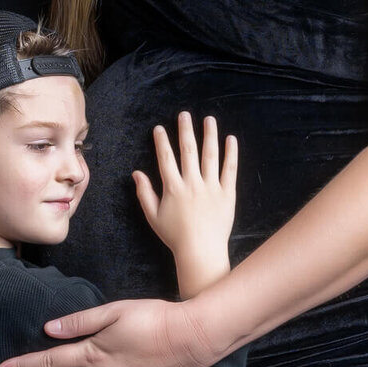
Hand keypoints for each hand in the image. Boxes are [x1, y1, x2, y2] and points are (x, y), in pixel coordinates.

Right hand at [133, 112, 236, 295]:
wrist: (200, 252)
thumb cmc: (175, 236)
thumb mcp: (153, 217)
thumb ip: (145, 193)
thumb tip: (136, 174)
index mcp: (173, 188)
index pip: (166, 158)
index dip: (162, 141)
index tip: (160, 128)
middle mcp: (192, 184)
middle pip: (189, 151)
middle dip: (186, 130)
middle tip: (185, 114)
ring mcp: (211, 187)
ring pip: (210, 156)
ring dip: (210, 135)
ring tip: (209, 120)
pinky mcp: (227, 194)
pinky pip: (230, 170)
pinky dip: (231, 153)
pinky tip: (230, 139)